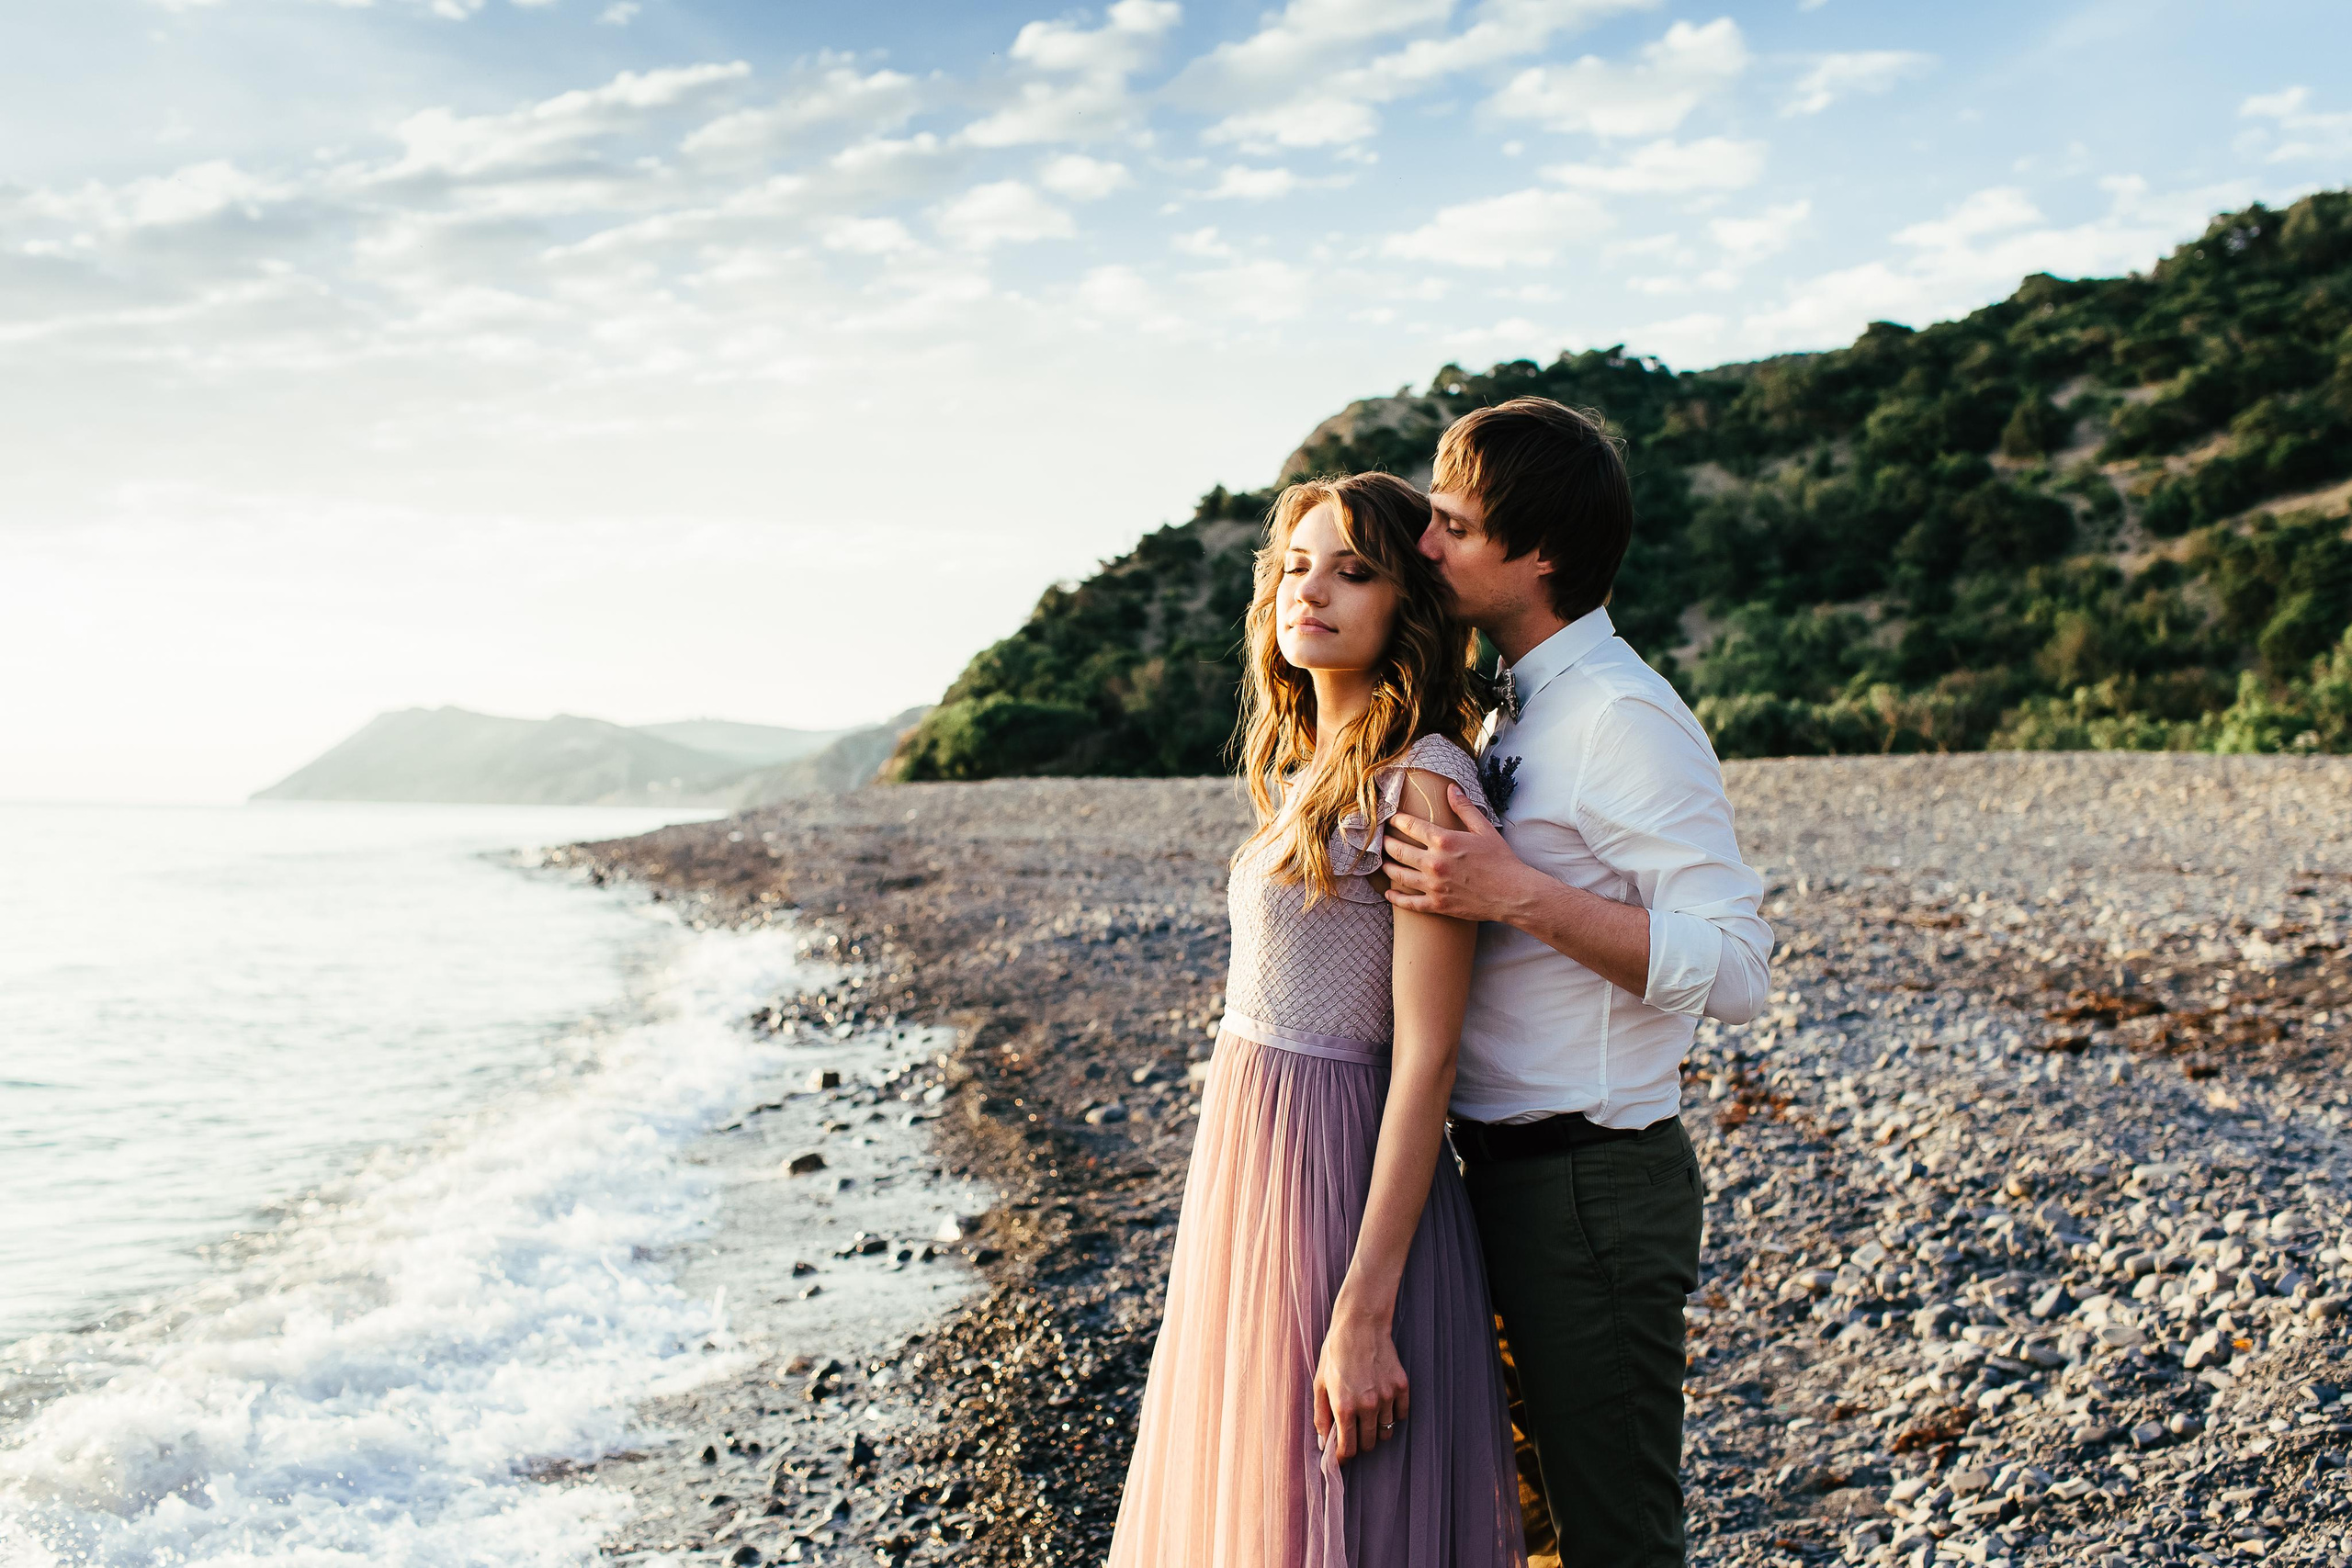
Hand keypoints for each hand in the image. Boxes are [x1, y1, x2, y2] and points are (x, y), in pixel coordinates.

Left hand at [1312, 1309, 1408, 1462]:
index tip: (1341, 1457)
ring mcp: (1387, 1397)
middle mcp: (1367, 1405)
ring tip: (1367, 1414)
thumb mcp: (1320, 1383)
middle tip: (1353, 1431)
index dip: (1343, 1457)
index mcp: (1344, 1406)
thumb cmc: (1336, 1352)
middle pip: (1368, 1444)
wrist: (1360, 1324)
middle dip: (1359, 1442)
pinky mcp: (1401, 1387)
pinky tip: (1382, 1403)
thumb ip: (1321, 1416)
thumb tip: (1323, 1443)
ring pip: (1385, 1431)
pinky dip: (1393, 1415)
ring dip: (1375, 1429)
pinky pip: (1401, 1415)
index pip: (1348, 1449)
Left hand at [1383, 782, 1537, 922]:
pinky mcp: (1437, 905)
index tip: (1391, 818)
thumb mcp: (1484, 829)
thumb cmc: (1501, 860)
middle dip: (1386, 843)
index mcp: (1444, 841)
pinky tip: (1389, 892)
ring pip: (1399, 875)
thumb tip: (1450, 788)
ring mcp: (1434, 886)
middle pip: (1398, 850)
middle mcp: (1434, 862)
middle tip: (1382, 840)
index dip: (1396, 820)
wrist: (1513, 893)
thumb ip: (1464, 808)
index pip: (1410, 826)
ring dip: (1387, 867)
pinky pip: (1409, 903)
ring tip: (1383, 862)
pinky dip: (1396, 898)